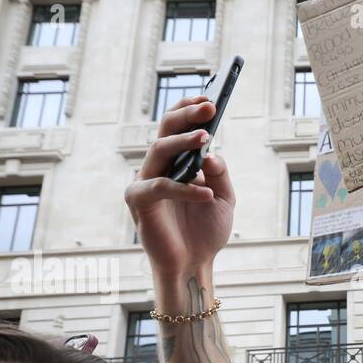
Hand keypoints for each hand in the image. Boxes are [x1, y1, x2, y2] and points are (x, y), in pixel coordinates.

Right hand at [124, 95, 234, 278]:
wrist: (194, 264)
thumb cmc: (206, 231)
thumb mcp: (224, 200)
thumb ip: (220, 175)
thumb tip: (212, 154)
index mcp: (176, 162)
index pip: (178, 127)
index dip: (190, 110)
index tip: (210, 99)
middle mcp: (158, 166)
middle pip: (166, 130)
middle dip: (187, 115)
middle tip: (208, 106)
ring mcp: (145, 182)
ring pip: (158, 150)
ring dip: (183, 142)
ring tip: (206, 137)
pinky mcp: (139, 202)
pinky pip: (160, 187)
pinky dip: (185, 189)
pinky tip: (206, 193)